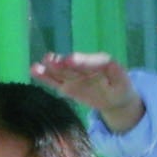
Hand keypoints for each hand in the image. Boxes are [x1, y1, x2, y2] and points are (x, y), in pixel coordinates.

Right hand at [31, 54, 146, 129]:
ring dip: (50, 67)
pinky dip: (45, 77)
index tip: (70, 59)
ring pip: (61, 71)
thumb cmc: (119, 88)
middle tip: (50, 60)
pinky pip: (55, 81)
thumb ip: (117, 74)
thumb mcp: (122, 83)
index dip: (80, 61)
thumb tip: (114, 64)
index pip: (91, 62)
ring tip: (40, 64)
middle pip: (72, 65)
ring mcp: (74, 75)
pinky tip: (34, 70)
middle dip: (62, 63)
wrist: (113, 97)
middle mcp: (84, 66)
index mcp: (101, 63)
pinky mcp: (66, 85)